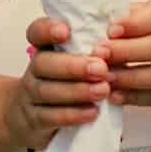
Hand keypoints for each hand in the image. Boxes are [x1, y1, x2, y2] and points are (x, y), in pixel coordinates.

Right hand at [2, 16, 109, 149]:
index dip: (47, 30)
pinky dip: (73, 114)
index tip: (66, 31)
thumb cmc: (63, 85)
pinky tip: (92, 112)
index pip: (36, 33)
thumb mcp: (74, 64)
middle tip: (101, 69)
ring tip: (103, 90)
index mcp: (44, 50)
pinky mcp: (35, 121)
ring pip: (47, 91)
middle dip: (73, 66)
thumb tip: (119, 42)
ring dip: (77, 91)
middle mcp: (34, 71)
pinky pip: (50, 117)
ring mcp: (31, 96)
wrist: (31, 120)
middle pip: (43, 63)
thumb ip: (93, 53)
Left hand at [100, 0, 150, 106]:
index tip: (110, 31)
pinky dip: (137, 98)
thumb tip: (95, 28)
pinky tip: (116, 96)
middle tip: (100, 56)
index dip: (134, 24)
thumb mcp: (143, 14)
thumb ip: (124, 18)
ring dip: (130, 79)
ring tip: (105, 78)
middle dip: (126, 52)